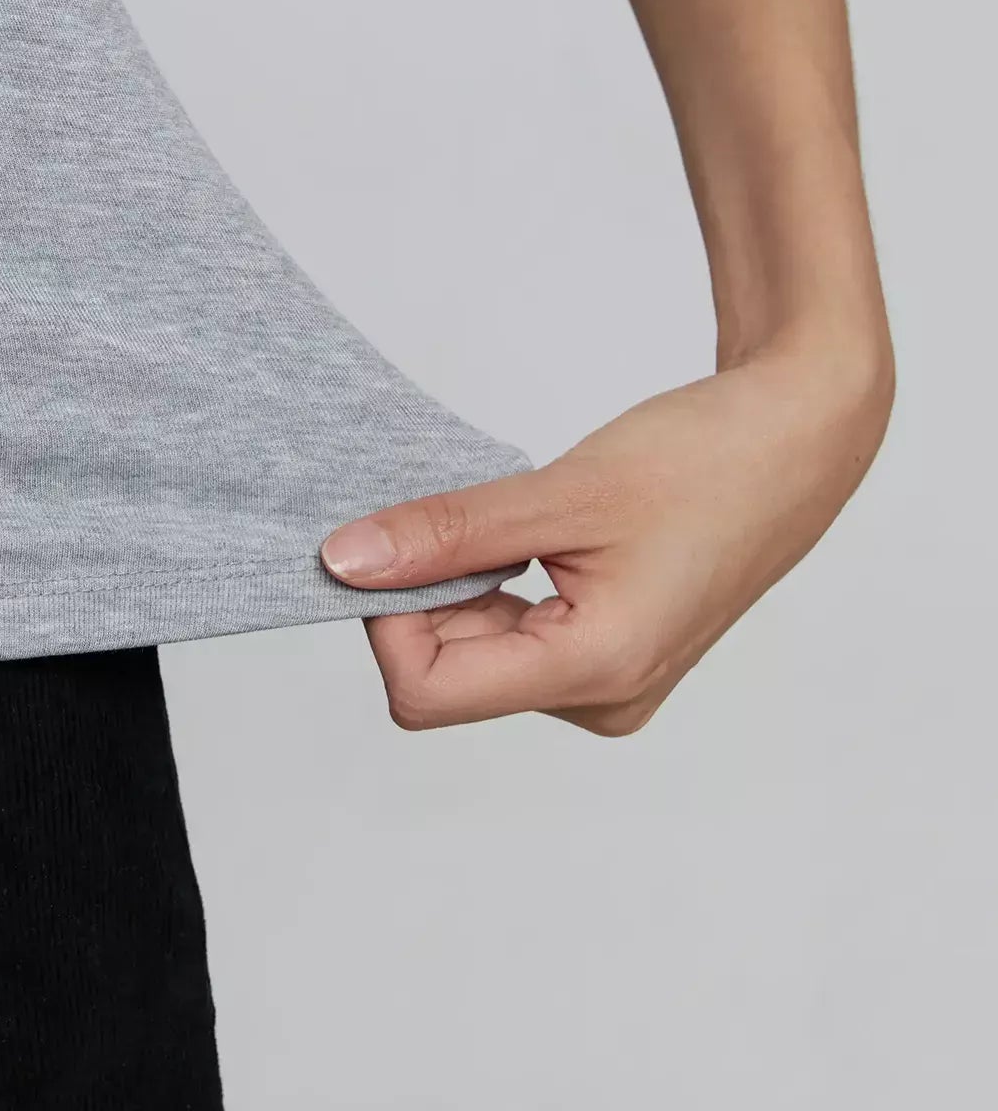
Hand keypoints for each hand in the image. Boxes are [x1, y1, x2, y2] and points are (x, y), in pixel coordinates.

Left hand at [319, 340, 893, 735]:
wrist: (797, 440)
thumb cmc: (706, 461)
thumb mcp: (562, 491)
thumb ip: (448, 531)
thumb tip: (344, 561)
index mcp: (595, 674)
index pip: (424, 690)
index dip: (389, 614)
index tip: (403, 537)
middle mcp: (600, 701)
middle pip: (446, 673)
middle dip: (425, 591)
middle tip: (460, 510)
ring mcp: (608, 684)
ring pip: (476, 652)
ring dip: (464, 583)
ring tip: (517, 517)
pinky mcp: (612, 654)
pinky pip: (516, 635)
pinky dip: (497, 583)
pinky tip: (534, 533)